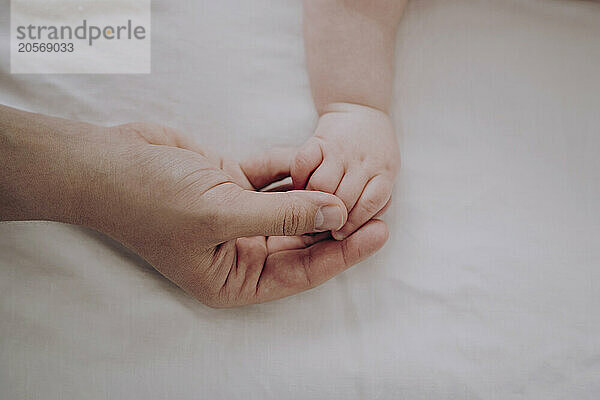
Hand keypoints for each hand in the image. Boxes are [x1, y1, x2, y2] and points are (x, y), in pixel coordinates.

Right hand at [0, 107, 388, 306]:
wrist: (107, 162)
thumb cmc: (153, 200)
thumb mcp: (223, 212)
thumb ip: (284, 214)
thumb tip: (338, 213)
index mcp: (233, 277)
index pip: (301, 272)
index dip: (342, 253)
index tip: (378, 234)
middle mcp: (238, 250)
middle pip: (301, 238)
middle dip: (335, 220)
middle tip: (376, 203)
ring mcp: (235, 214)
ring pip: (290, 205)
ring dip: (313, 187)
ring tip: (343, 170)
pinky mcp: (230, 182)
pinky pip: (272, 176)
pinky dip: (289, 165)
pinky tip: (309, 153)